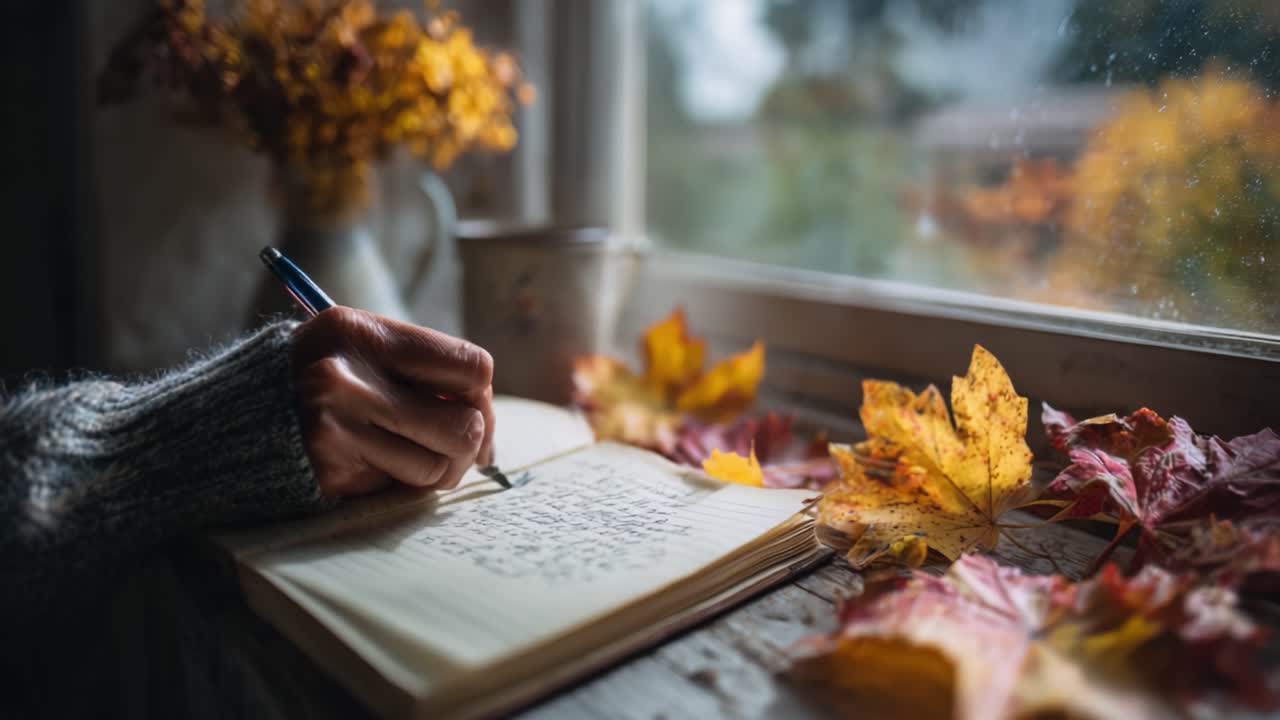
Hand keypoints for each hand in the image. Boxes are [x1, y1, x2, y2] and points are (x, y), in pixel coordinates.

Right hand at [290, 306, 494, 496]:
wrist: (229, 422)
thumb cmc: (313, 383)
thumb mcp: (357, 351)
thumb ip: (419, 372)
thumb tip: (486, 424)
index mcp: (362, 332)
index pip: (470, 366)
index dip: (482, 398)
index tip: (475, 413)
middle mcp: (347, 375)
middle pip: (465, 422)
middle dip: (471, 443)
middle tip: (457, 449)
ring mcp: (336, 426)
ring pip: (440, 463)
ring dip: (438, 470)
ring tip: (413, 458)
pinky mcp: (330, 468)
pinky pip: (403, 486)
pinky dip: (402, 483)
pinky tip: (379, 467)